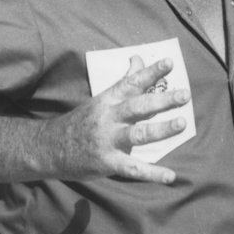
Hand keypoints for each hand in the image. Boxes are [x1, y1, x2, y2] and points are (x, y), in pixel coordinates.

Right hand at [45, 56, 188, 183]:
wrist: (49, 148)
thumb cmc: (83, 121)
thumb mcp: (102, 98)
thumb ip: (125, 81)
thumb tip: (138, 58)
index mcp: (109, 100)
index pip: (132, 82)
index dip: (151, 72)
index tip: (170, 62)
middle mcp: (109, 118)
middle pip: (138, 106)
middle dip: (162, 100)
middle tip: (185, 94)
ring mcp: (108, 140)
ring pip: (137, 134)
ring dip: (160, 129)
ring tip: (181, 123)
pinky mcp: (108, 163)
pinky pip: (133, 168)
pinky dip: (152, 173)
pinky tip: (170, 175)